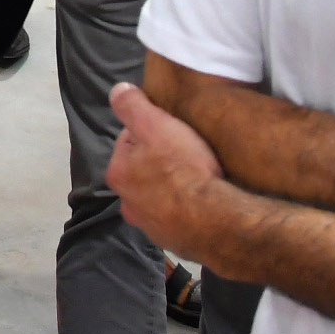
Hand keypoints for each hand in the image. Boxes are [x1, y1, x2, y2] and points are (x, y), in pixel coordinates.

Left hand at [106, 81, 227, 259]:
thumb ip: (132, 105)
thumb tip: (117, 91)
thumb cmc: (184, 168)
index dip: (151, 131)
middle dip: (159, 162)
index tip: (171, 132)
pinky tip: (203, 202)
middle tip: (187, 154)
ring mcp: (151, 227)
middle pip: (143, 171)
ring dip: (172, 188)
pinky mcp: (174, 242)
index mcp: (117, 173)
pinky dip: (186, 210)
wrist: (216, 221)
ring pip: (159, 197)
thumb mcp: (155, 124)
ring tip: (197, 178)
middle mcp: (127, 204)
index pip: (129, 141)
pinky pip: (178, 219)